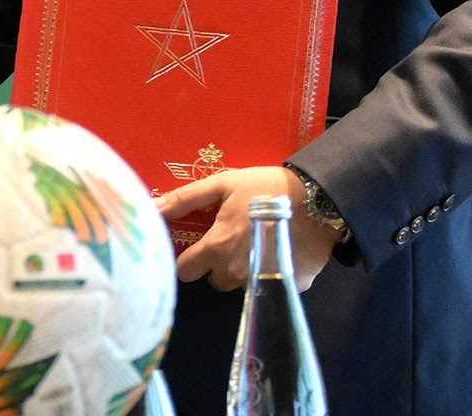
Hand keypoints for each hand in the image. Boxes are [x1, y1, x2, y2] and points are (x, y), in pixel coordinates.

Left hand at [158, 165, 341, 290]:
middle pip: (213, 280)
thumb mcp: (221, 185)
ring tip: (254, 244)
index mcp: (217, 249)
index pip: (185, 271)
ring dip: (241, 271)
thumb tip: (152, 208)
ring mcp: (266, 281)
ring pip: (240, 286)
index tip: (195, 247)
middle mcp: (237, 273)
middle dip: (215, 264)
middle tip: (229, 240)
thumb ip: (184, 199)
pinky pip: (270, 284)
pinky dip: (270, 272)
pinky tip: (277, 251)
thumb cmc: (264, 188)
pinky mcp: (292, 285)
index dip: (187, 259)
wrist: (319, 199)